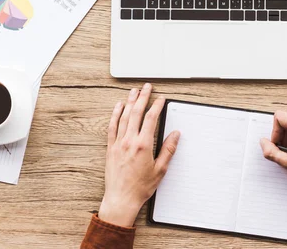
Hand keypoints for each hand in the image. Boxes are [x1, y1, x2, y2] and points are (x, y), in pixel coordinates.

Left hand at [98, 83, 179, 226]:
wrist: (121, 198)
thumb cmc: (140, 187)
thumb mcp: (160, 169)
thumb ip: (168, 149)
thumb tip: (175, 135)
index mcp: (143, 145)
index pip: (151, 119)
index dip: (156, 106)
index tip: (160, 99)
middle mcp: (129, 141)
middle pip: (136, 113)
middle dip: (142, 97)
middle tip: (147, 87)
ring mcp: (118, 143)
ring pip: (124, 116)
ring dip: (129, 102)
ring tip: (134, 91)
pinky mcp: (110, 148)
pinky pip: (112, 126)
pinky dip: (115, 114)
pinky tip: (118, 107)